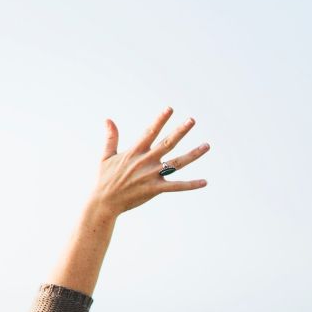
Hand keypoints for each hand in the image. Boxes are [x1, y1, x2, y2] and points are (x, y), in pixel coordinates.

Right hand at [88, 108, 209, 219]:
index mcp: (134, 152)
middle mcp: (145, 162)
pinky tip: (204, 182)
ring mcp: (151, 175)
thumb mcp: (105, 156)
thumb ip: (111, 138)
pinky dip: (191, 185)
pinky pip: (176, 186)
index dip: (160, 120)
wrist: (104, 202)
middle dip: (180, 131)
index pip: (150, 132)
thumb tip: (108, 120)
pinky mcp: (155, 189)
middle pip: (167, 143)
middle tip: (192, 120)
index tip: (170, 109)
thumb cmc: (105, 179)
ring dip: (193, 154)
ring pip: (177, 163)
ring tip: (207, 145)